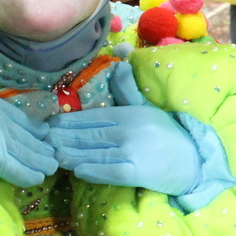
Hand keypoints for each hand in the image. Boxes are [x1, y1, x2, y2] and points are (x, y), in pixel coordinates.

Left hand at [0, 86, 56, 186]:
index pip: (15, 169)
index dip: (29, 176)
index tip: (40, 179)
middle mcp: (2, 139)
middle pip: (26, 153)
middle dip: (42, 161)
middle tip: (54, 166)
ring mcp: (1, 120)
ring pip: (26, 136)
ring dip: (41, 145)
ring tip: (53, 152)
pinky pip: (21, 117)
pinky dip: (34, 125)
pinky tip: (44, 129)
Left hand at [48, 105, 202, 195]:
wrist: (194, 162)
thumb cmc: (168, 136)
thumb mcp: (148, 109)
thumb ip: (128, 90)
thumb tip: (120, 63)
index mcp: (130, 113)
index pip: (92, 117)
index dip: (67, 121)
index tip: (48, 125)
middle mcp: (129, 129)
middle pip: (88, 135)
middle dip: (62, 138)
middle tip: (42, 142)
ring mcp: (133, 151)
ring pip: (93, 152)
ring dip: (70, 155)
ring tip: (52, 156)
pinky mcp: (137, 172)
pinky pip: (108, 171)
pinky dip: (91, 170)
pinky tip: (77, 171)